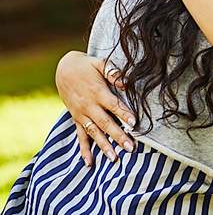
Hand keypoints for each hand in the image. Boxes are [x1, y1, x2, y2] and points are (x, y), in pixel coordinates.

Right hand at [55, 51, 135, 165]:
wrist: (64, 69)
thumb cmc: (87, 66)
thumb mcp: (100, 64)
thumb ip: (113, 72)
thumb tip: (126, 82)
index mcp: (98, 92)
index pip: (113, 105)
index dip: (124, 114)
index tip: (134, 124)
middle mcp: (89, 106)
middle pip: (105, 123)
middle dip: (118, 136)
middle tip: (130, 148)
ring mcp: (81, 114)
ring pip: (94, 133)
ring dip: (104, 146)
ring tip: (114, 159)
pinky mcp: (76, 119)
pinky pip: (80, 136)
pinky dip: (84, 150)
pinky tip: (89, 163)